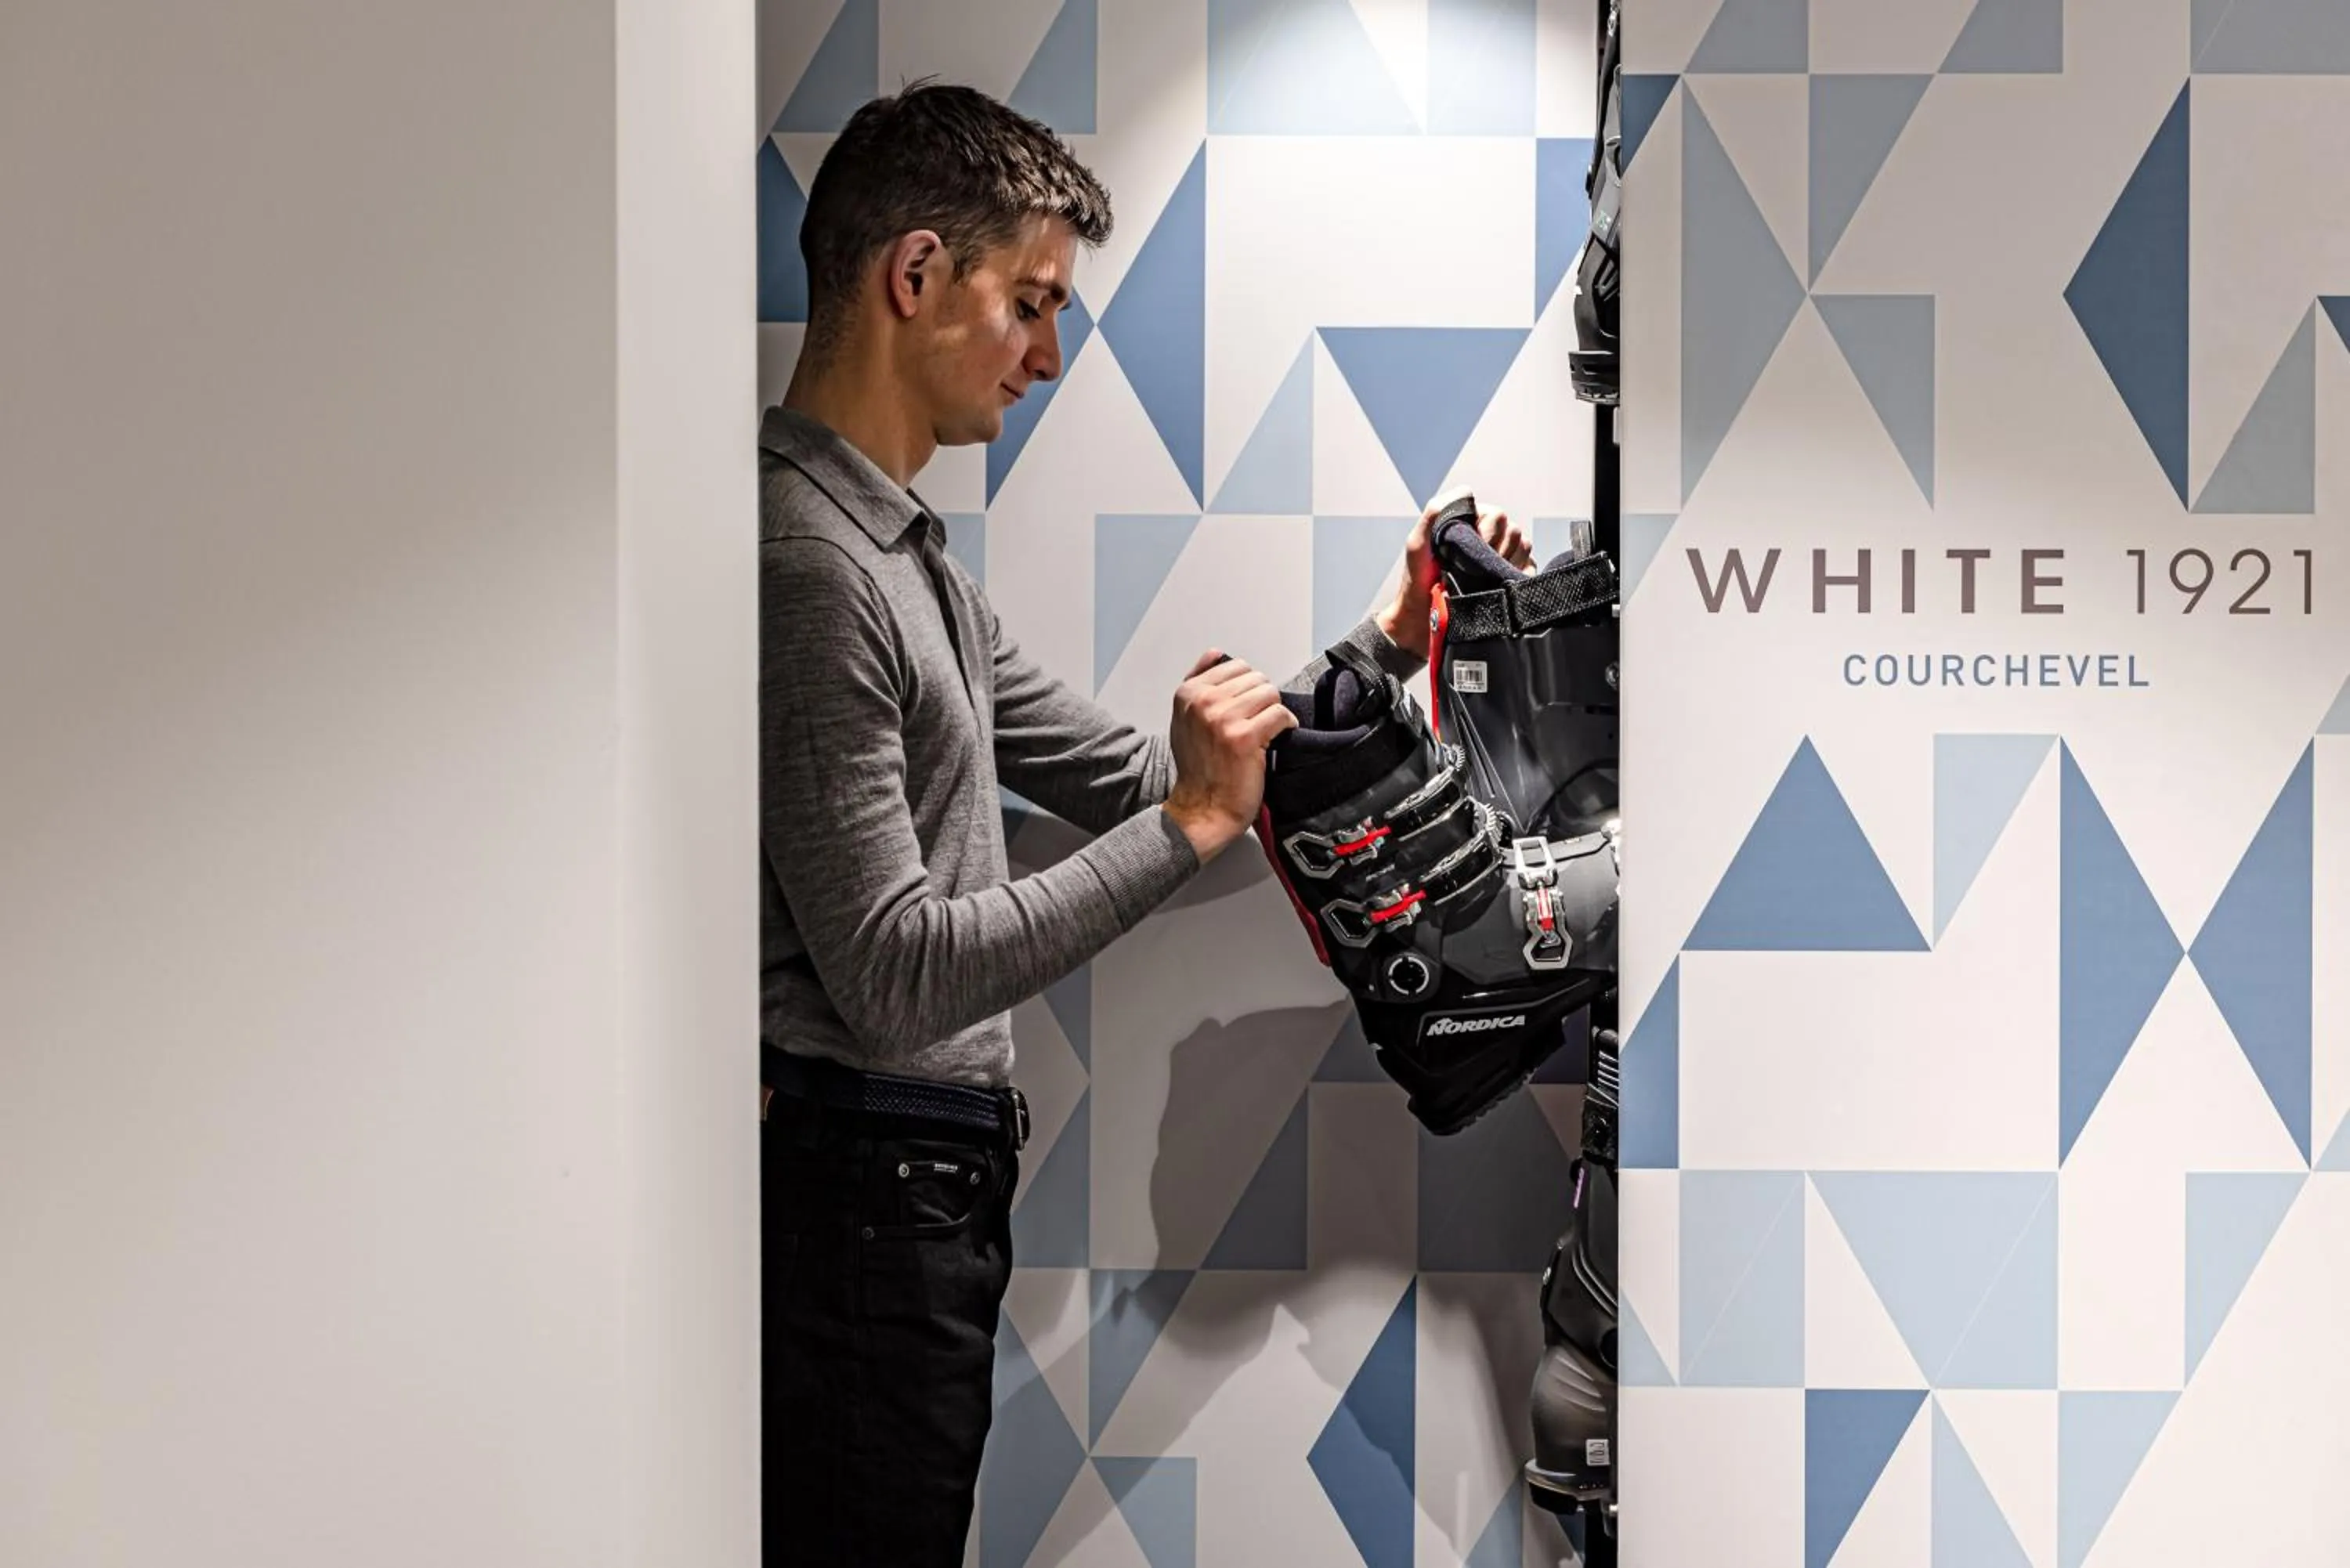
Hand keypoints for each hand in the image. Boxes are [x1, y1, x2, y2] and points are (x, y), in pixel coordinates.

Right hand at [1161, 649, 1299, 861]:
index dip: (1247, 689)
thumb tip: (1216, 653)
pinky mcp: (1244, 737)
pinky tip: (1275, 740)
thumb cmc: (1198, 769)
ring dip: (1273, 713)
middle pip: (1256, 678)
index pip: (1236, 666)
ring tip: (1265, 732)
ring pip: (1270, 693)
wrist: (1203, 808)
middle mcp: (1202, 702)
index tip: (1245, 710)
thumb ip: (1199, 682)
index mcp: (1188, 693)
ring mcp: (1222, 718)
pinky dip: (1285, 726)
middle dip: (1262, 701)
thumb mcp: (1185, 719)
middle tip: (1257, 724)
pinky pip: (1279, 714)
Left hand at [1377, 493, 1533, 659]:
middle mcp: (1488, 535)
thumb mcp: (1417, 544)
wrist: (1424, 616)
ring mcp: (1501, 554)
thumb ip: (1434, 513)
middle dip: (1496, 550)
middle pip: (1512, 529)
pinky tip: (1500, 585)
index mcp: (1470, 522)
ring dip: (1506, 563)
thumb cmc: (1418, 580)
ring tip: (1484, 579)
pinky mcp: (1511, 574)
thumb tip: (1465, 492)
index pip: (1495, 513)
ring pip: (1523, 545)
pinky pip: (1530, 566)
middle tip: (1476, 569)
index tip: (1472, 549)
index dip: (1488, 531)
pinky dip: (1519, 575)